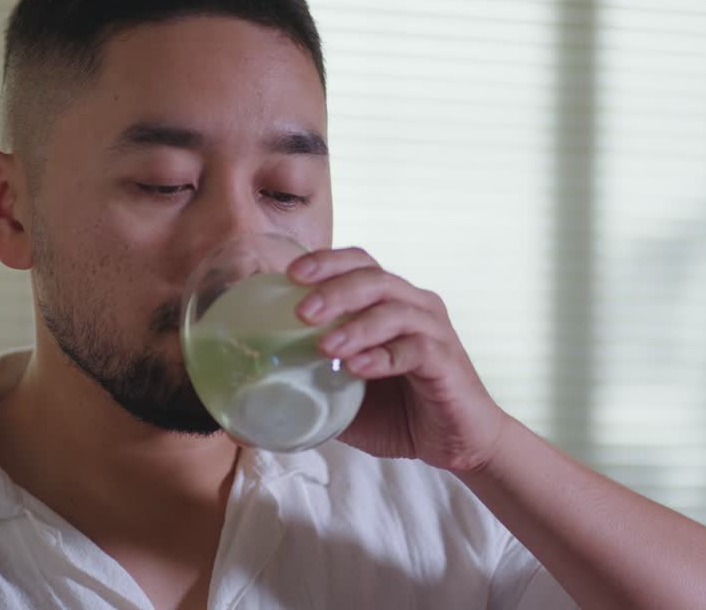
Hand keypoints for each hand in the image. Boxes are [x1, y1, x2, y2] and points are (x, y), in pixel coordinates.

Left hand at [289, 247, 509, 472]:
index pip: (359, 264)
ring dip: (356, 326)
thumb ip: (308, 391)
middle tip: (302, 312)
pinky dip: (384, 356)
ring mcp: (434, 332)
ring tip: (325, 347)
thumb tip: (248, 412)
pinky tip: (359, 369)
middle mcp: (415, 306)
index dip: (327, 262)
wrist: (457, 444)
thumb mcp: (344, 400)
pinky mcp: (446, 362)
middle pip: (374, 278)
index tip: (291, 273)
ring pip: (394, 310)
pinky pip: (415, 349)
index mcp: (390, 302)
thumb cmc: (399, 413)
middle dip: (335, 290)